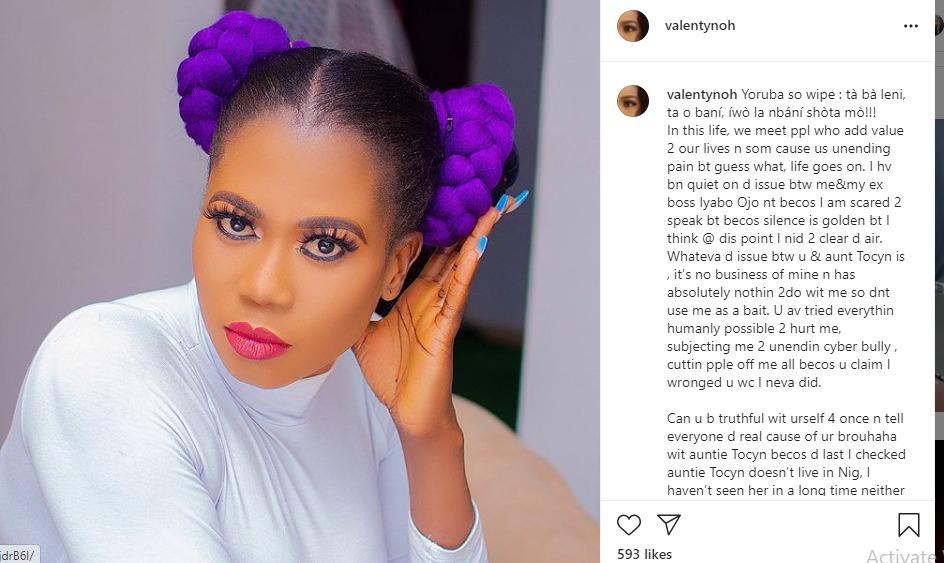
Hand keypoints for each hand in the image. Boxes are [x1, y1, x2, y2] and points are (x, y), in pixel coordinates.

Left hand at [352, 190, 527, 439]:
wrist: (407, 412)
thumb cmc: (391, 373)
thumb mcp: (363, 331)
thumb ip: (356, 306)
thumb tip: (332, 286)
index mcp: (415, 297)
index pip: (429, 254)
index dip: (438, 227)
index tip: (444, 197)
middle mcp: (433, 300)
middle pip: (453, 253)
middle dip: (467, 224)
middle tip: (483, 191)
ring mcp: (443, 313)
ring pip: (462, 267)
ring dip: (477, 238)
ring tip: (491, 210)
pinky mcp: (446, 329)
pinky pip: (458, 293)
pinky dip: (468, 269)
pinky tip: (476, 248)